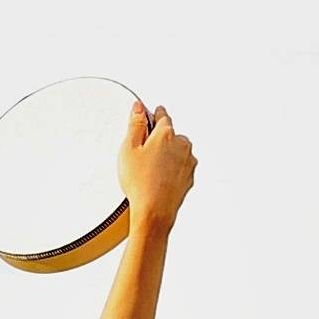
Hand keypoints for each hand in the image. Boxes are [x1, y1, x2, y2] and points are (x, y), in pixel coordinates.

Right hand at [121, 101, 197, 231]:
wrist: (155, 210)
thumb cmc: (140, 182)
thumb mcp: (129, 149)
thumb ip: (135, 125)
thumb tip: (139, 108)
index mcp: (166, 134)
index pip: (163, 116)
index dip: (155, 114)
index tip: (153, 112)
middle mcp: (182, 145)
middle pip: (171, 135)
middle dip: (160, 139)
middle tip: (143, 152)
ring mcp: (188, 161)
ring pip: (178, 151)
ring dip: (167, 154)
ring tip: (150, 170)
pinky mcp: (190, 176)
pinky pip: (180, 166)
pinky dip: (172, 169)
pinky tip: (157, 179)